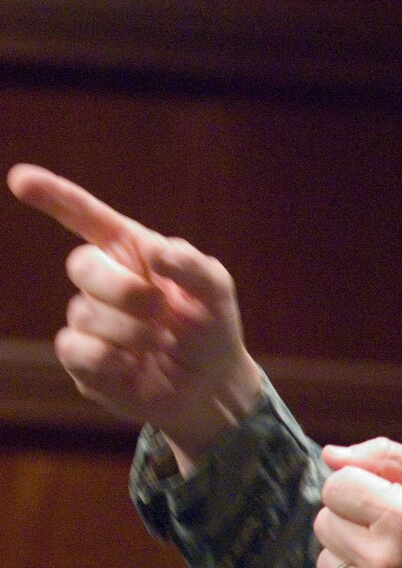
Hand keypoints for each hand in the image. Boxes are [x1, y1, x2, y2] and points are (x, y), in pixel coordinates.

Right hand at [8, 164, 263, 469]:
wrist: (211, 387)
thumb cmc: (210, 329)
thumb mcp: (216, 291)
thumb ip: (191, 265)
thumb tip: (154, 251)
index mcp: (130, 253)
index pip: (86, 217)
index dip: (53, 196)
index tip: (20, 180)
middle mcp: (104, 283)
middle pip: (81, 265)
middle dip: (122, 288)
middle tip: (160, 309)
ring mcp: (89, 322)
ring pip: (84, 314)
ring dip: (131, 331)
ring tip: (160, 342)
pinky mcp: (83, 361)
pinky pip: (76, 350)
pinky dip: (110, 359)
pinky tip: (134, 365)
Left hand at [314, 438, 401, 567]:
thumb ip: (386, 457)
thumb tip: (330, 456)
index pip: (335, 487)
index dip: (358, 489)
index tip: (381, 502)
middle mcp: (383, 561)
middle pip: (324, 524)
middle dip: (352, 523)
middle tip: (388, 535)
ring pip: (325, 563)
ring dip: (350, 559)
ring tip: (389, 565)